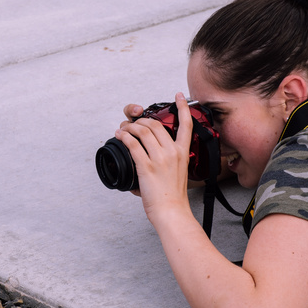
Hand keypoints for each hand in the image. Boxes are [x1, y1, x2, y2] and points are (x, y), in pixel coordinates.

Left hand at [115, 93, 192, 220]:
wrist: (172, 211)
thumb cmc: (174, 196)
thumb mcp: (180, 173)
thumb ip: (172, 161)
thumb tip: (159, 157)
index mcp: (183, 153)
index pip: (187, 125)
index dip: (183, 107)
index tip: (180, 96)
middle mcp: (172, 152)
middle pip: (156, 124)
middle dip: (141, 120)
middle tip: (133, 123)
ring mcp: (159, 159)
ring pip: (143, 131)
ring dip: (130, 127)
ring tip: (123, 129)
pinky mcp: (146, 166)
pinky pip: (133, 145)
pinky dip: (124, 137)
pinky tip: (120, 136)